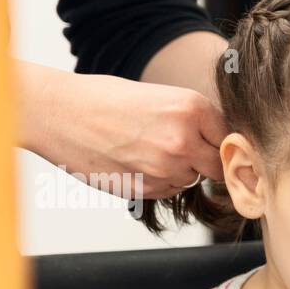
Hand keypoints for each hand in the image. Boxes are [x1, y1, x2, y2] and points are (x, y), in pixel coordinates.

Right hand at [16, 60, 227, 199]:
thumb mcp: (161, 97)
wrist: (59, 113)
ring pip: (190, 180)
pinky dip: (158, 181)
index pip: (230, 139)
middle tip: (180, 149)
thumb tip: (223, 144)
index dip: (222, 144)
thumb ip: (194, 121)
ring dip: (178, 171)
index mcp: (192, 108)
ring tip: (145, 149)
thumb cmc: (105, 100)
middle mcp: (184, 140)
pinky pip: (168, 191)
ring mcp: (165, 168)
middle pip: (217, 167)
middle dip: (204, 162)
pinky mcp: (146, 189)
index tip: (213, 145)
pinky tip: (133, 161)